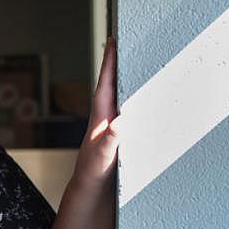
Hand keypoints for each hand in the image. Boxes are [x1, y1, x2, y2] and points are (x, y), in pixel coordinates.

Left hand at [73, 37, 118, 190]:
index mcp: (100, 117)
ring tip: (130, 58)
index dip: (109, 63)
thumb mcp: (104, 156)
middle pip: (112, 84)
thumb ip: (111, 139)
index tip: (112, 41)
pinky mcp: (117, 134)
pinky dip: (131, 97)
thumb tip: (119, 122)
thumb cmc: (94, 172)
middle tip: (120, 40)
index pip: (105, 85)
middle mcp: (105, 117)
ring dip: (124, 78)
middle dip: (116, 63)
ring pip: (119, 95)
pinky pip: (126, 109)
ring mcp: (110, 125)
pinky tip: (138, 93)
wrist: (90, 189)